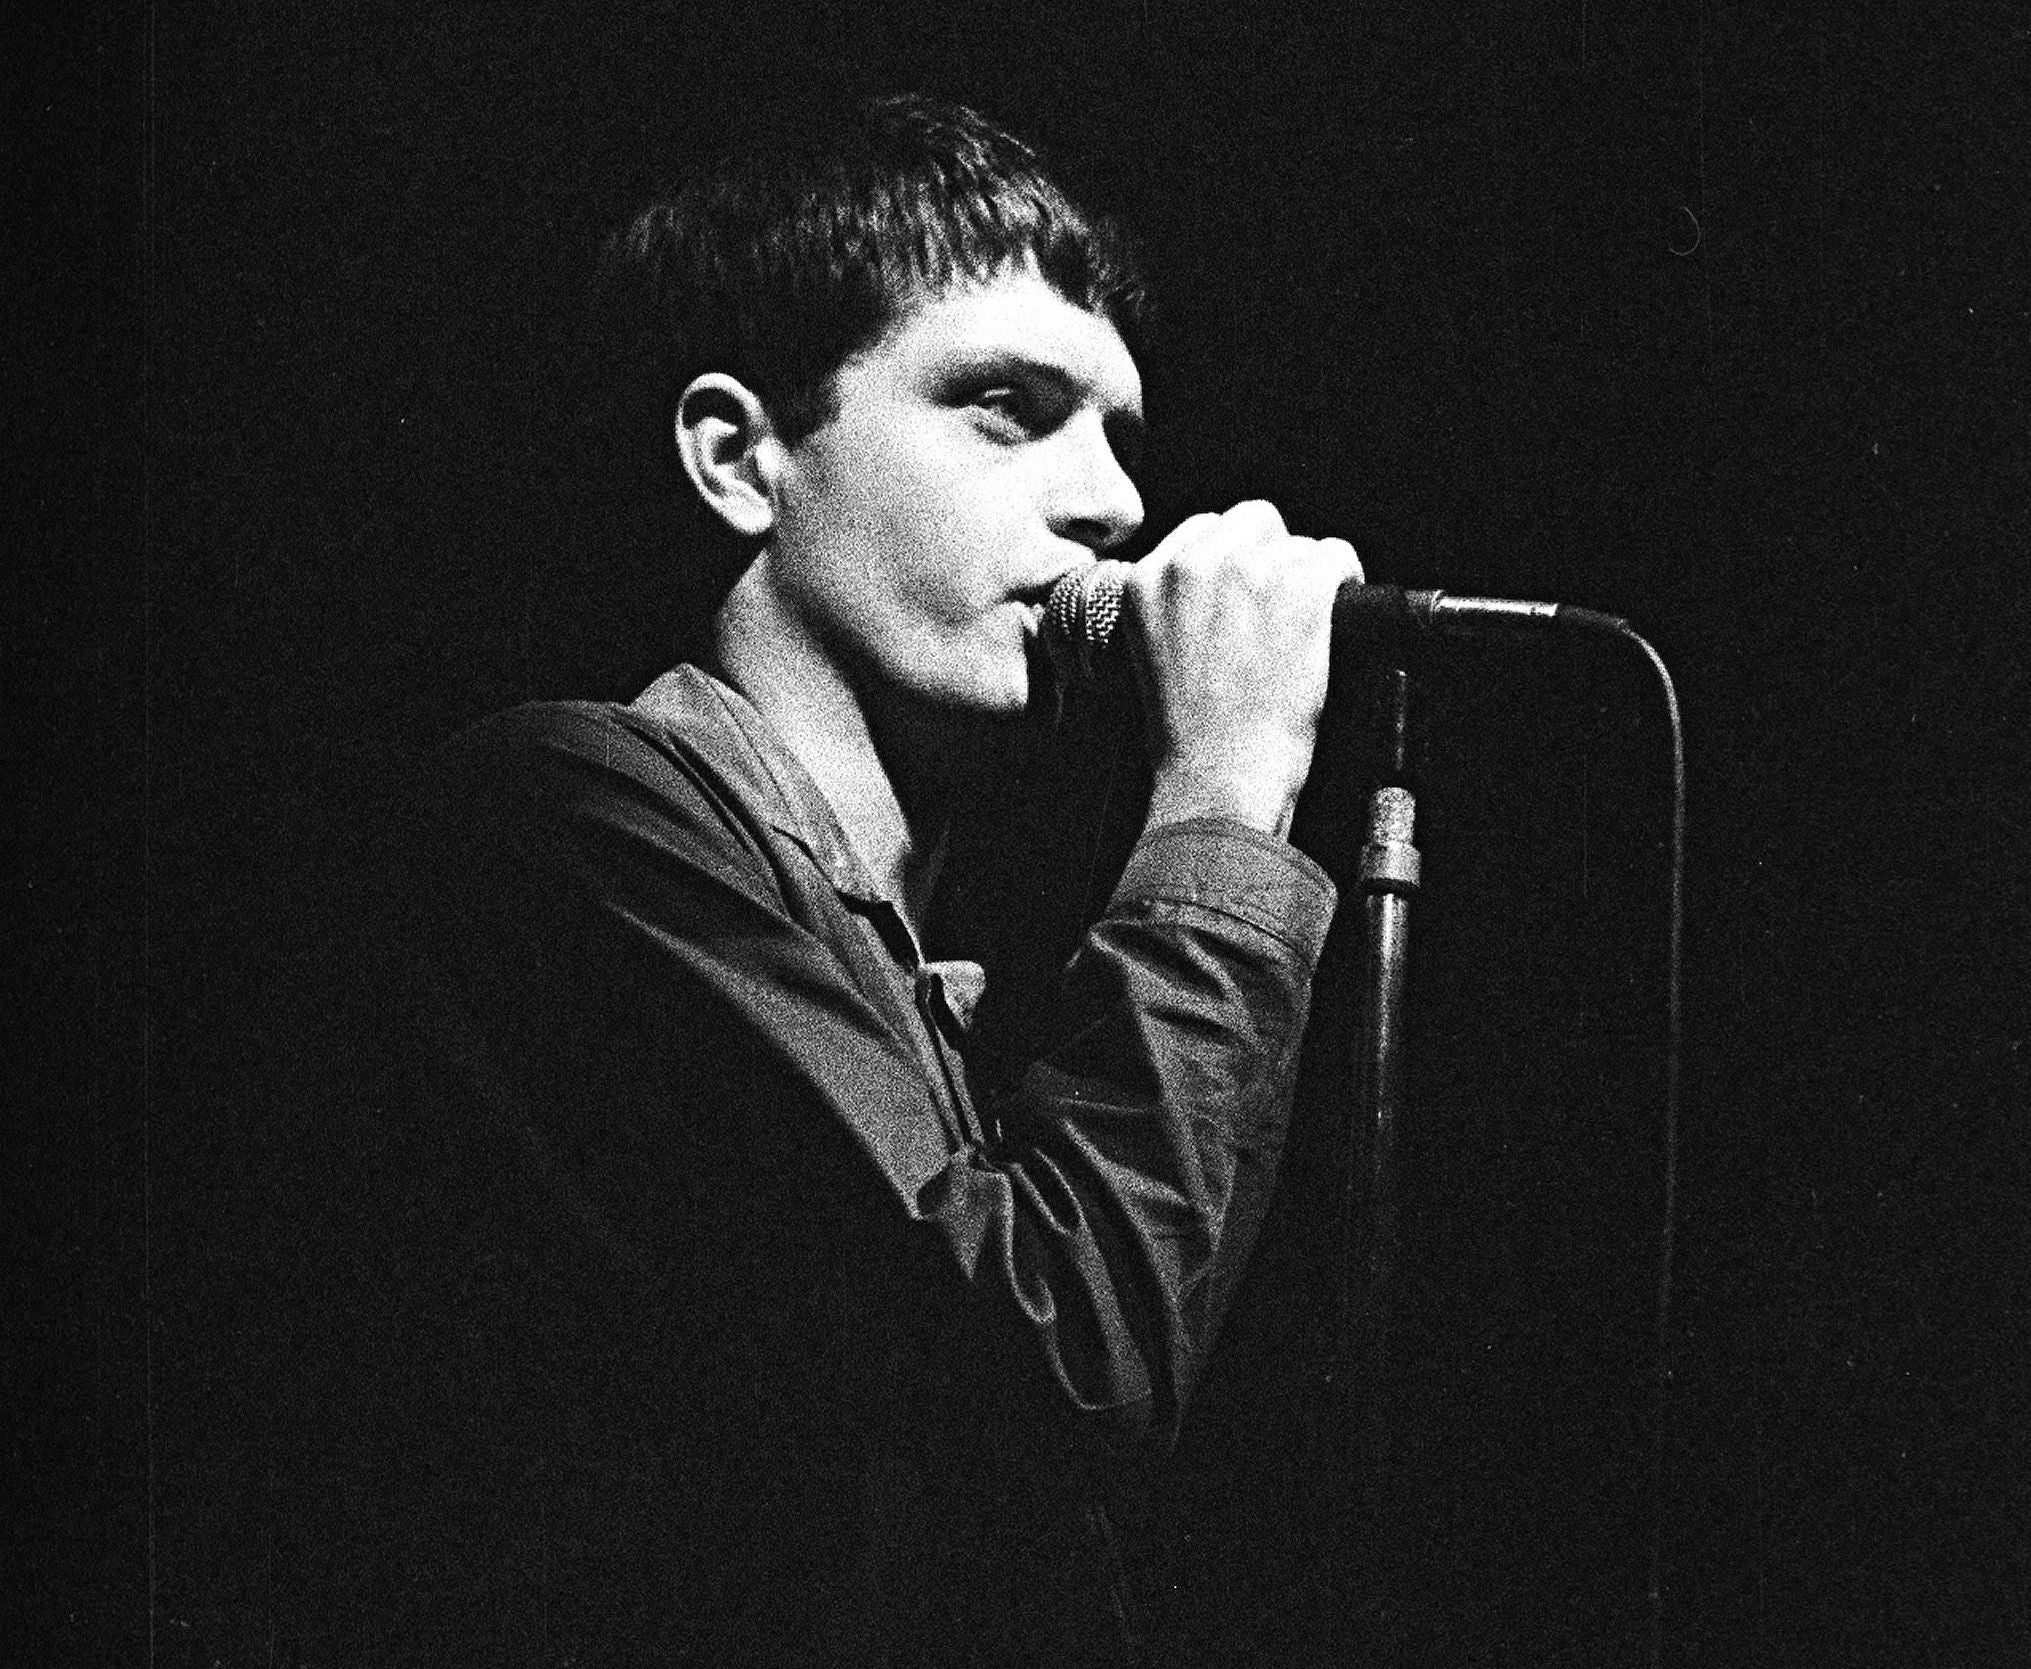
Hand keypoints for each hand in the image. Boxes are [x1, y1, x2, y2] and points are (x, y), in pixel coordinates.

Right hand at [1123, 500, 1361, 838]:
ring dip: (1306, 577)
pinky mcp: (1300, 586)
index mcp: (1147, 580)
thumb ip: (1178, 605)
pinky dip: (1343, 582)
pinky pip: (1336, 555)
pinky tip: (1333, 619)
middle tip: (1278, 609)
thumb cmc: (1191, 735)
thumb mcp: (1153, 654)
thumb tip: (1223, 585)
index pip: (1203, 531)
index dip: (1232, 560)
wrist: (1220, 776)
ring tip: (1300, 629)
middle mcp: (1193, 563)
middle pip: (1252, 521)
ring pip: (1298, 542)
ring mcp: (1249, 571)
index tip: (1245, 594)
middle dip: (1270, 558)